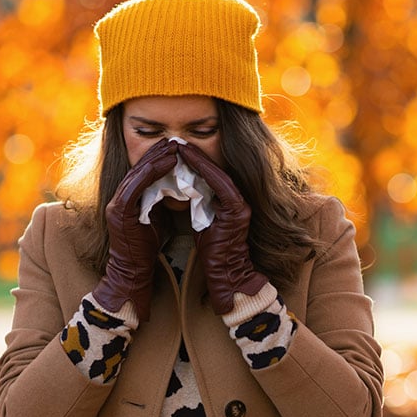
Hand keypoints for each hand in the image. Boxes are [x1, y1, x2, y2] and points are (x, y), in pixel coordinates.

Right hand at [91, 138, 178, 320]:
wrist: (133, 274)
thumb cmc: (146, 250)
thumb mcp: (156, 219)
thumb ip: (159, 202)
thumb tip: (176, 186)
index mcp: (126, 199)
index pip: (142, 171)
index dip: (157, 158)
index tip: (175, 146)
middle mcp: (118, 198)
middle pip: (138, 167)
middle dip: (157, 152)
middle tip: (175, 139)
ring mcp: (117, 204)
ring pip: (138, 172)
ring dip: (157, 157)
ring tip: (174, 145)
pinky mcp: (120, 211)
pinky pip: (137, 184)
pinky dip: (153, 171)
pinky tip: (169, 162)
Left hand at [176, 142, 268, 313]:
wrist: (227, 274)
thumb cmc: (213, 252)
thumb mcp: (203, 223)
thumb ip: (199, 205)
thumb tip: (181, 190)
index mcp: (230, 202)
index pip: (211, 176)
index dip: (195, 161)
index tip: (177, 149)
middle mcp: (238, 200)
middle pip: (215, 170)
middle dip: (195, 156)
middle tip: (176, 142)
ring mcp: (240, 204)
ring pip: (218, 174)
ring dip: (198, 159)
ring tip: (180, 146)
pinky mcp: (238, 211)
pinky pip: (220, 184)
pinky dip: (204, 171)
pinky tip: (188, 160)